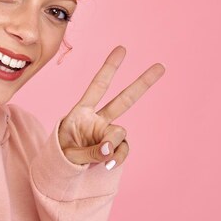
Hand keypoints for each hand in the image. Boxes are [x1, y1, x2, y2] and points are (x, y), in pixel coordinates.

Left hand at [58, 46, 164, 168]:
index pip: (98, 87)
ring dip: (113, 143)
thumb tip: (110, 149)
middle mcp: (97, 119)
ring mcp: (107, 134)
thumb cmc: (60, 156)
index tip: (122, 49)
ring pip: (121, 132)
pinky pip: (121, 150)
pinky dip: (118, 157)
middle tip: (160, 66)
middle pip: (123, 100)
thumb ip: (90, 151)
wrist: (61, 171)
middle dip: (141, 84)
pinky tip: (108, 164)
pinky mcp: (113, 148)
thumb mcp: (67, 152)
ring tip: (101, 154)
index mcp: (81, 112)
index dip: (109, 69)